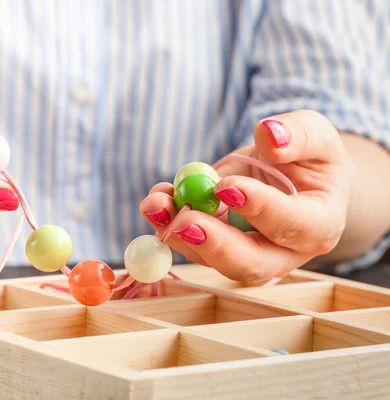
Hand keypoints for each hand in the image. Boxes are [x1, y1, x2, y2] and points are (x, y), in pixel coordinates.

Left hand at [140, 110, 353, 281]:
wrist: (287, 172)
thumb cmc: (306, 154)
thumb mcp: (314, 133)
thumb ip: (297, 133)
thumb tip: (269, 135)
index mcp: (319, 224)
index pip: (291, 224)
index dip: (258, 208)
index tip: (225, 185)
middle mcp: (284, 252)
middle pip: (250, 264)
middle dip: (214, 244)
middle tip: (184, 221)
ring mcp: (246, 255)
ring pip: (211, 259)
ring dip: (179, 234)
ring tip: (156, 204)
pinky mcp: (216, 248)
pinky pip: (191, 243)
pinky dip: (168, 223)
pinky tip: (157, 200)